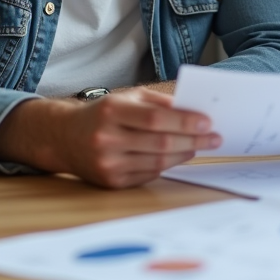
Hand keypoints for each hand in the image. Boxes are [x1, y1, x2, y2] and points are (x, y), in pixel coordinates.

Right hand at [0, 88, 219, 188]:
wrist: (64, 138)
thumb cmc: (103, 113)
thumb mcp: (127, 97)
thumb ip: (158, 102)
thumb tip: (194, 110)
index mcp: (111, 111)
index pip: (155, 118)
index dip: (184, 121)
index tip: (208, 122)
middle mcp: (106, 138)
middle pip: (160, 142)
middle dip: (193, 140)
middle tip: (215, 137)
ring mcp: (107, 163)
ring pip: (157, 162)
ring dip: (184, 154)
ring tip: (201, 145)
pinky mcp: (110, 181)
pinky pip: (148, 174)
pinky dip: (168, 165)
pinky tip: (180, 155)